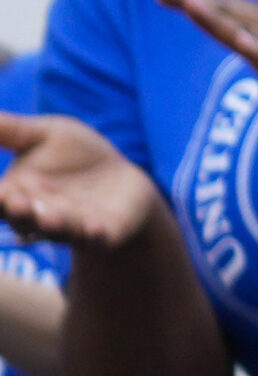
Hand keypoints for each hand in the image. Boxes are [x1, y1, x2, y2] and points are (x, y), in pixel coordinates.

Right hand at [0, 113, 166, 249]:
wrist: (122, 177)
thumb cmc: (75, 154)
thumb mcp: (43, 135)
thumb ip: (10, 130)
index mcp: (16, 192)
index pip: (0, 199)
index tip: (0, 191)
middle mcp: (39, 216)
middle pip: (24, 220)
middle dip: (20, 213)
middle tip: (17, 203)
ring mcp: (73, 229)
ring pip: (60, 231)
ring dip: (55, 225)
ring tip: (49, 217)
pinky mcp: (105, 237)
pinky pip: (98, 241)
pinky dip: (94, 237)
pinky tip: (93, 228)